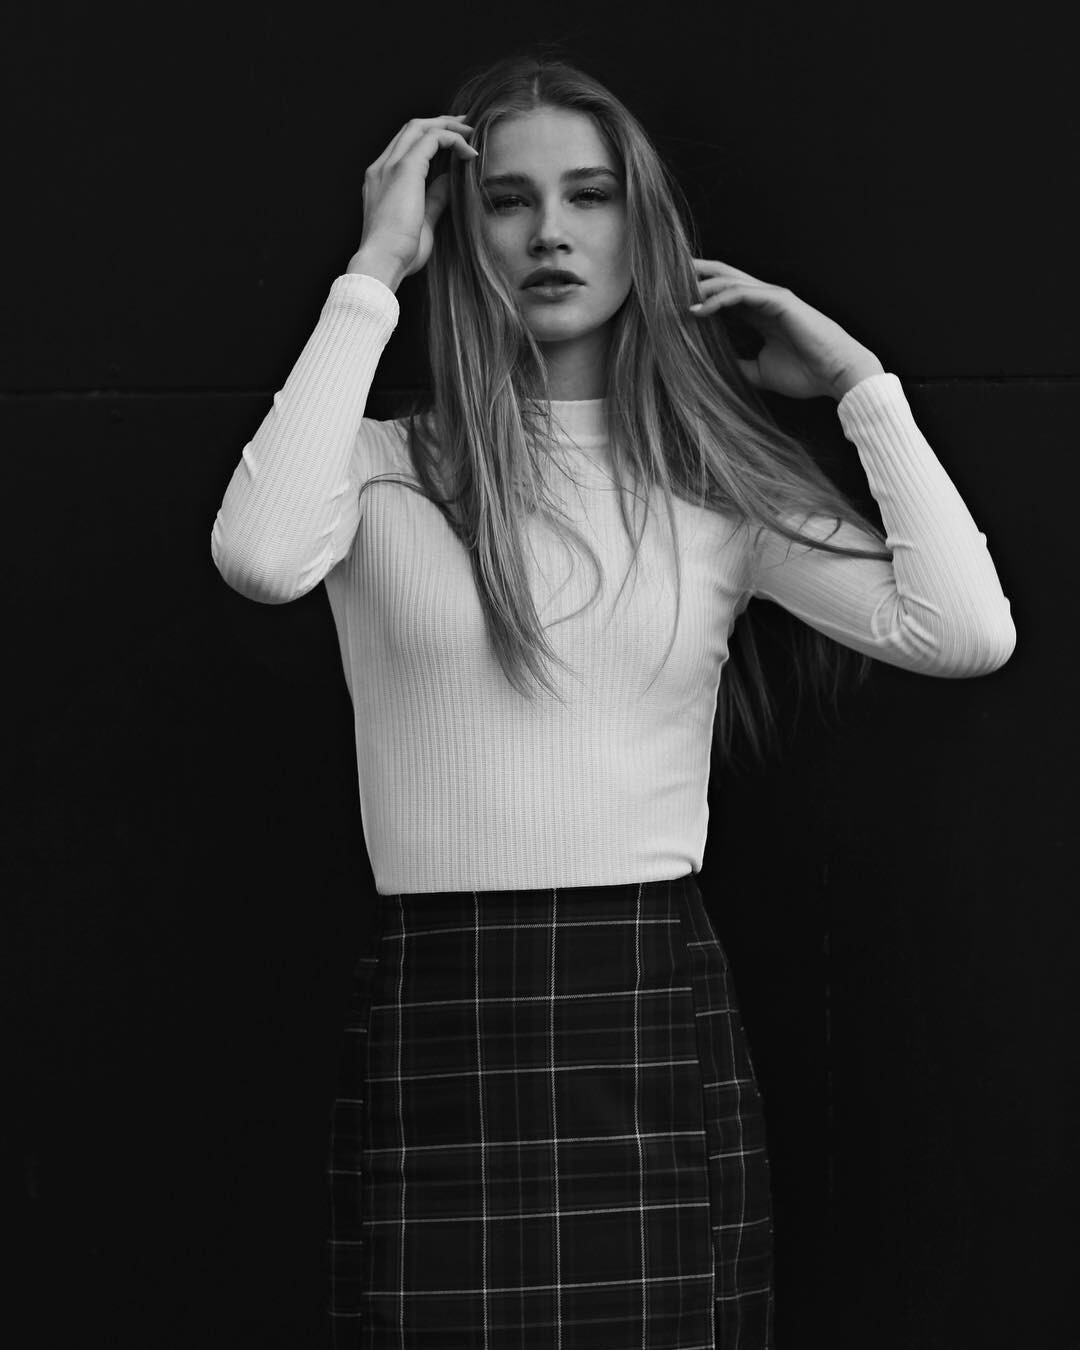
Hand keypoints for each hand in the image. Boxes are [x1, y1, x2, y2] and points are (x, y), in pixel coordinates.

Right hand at [358, 114, 478, 285]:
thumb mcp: (421, 222)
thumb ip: (433, 199)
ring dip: (448, 126)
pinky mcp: (405, 168)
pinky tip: (470, 153)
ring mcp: (390, 165)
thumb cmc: (399, 253)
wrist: (383, 261)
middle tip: (465, 127)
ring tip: (470, 133)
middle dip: (440, 123)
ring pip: (419, 127)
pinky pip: (433, 139)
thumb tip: (448, 183)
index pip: (404, 146)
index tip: (453, 142)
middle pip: (411, 129)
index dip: (429, 138)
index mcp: (381, 181)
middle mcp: (381, 168)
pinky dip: (453, 140)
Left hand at [689, 258, 884, 399]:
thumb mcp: (759, 372)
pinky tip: (698, 308)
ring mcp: (772, 298)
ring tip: (673, 293)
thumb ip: (738, 364)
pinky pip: (743, 293)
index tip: (670, 300)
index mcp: (760, 315)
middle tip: (665, 276)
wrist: (837, 375)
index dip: (699, 294)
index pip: (723, 296)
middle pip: (723, 278)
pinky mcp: (780, 301)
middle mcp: (764, 301)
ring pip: (729, 281)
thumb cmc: (806, 373)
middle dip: (695, 275)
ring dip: (700, 286)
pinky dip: (719, 298)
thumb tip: (711, 369)